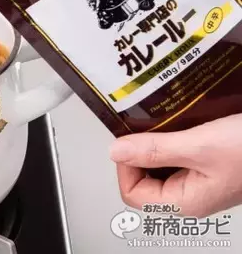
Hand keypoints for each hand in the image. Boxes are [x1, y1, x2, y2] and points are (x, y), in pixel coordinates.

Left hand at [109, 113, 241, 217]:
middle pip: (143, 181)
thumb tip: (116, 151)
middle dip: (137, 155)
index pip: (132, 193)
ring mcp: (201, 180)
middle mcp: (191, 195)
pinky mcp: (210, 165)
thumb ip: (156, 150)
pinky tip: (172, 123)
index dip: (124, 166)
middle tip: (139, 129)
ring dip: (153, 146)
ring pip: (160, 167)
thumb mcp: (199, 146)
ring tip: (153, 125)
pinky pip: (178, 156)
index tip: (129, 141)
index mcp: (185, 202)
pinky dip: (169, 141)